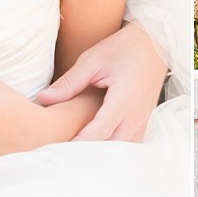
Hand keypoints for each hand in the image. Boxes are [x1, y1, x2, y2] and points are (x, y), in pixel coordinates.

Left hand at [34, 19, 166, 140]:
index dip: (79, 143)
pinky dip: (113, 147)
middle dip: (88, 153)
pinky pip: (130, 143)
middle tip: (62, 152)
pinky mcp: (145, 121)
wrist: (154, 43)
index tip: (59, 147)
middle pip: (111, 147)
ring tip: (76, 149)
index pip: (101, 131)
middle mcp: (137, 114)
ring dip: (101, 152)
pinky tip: (96, 143)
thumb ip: (69, 83)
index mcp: (124, 98)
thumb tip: (43, 99)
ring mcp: (144, 120)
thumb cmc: (122, 48)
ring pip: (122, 149)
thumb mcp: (92, 60)